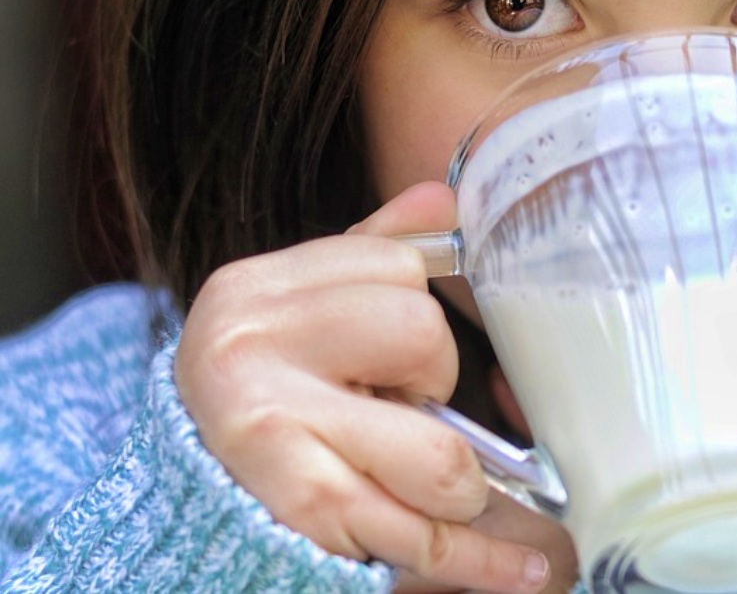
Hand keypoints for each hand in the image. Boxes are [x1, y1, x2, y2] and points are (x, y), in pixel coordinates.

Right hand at [175, 181, 551, 592]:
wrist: (186, 498)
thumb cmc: (267, 392)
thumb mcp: (301, 311)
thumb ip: (371, 251)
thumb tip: (445, 196)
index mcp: (255, 290)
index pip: (399, 266)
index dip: (418, 308)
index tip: (393, 346)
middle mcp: (250, 352)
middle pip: (424, 337)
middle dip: (434, 380)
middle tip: (390, 405)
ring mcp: (273, 434)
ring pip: (443, 453)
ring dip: (456, 477)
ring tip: (419, 475)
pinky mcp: (303, 512)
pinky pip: (426, 538)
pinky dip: (489, 562)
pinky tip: (533, 571)